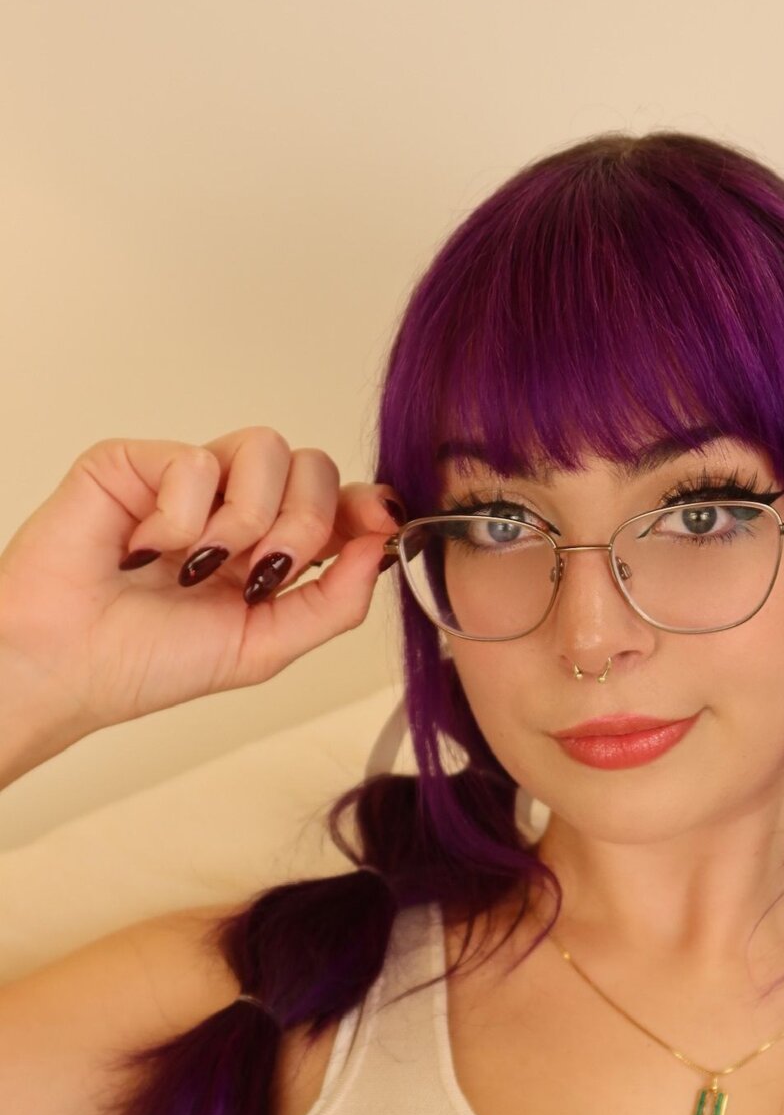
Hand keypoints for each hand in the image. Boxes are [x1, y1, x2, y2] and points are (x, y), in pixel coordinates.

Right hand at [0, 428, 404, 742]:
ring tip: (198, 566)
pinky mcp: (137, 459)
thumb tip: (384, 546)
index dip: (364, 506)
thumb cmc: (150, 662)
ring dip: (244, 520)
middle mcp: (234, 505)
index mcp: (269, 547)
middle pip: (313, 465)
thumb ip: (335, 601)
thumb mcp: (265, 646)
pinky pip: (197, 461)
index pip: (338, 500)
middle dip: (304, 524)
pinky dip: (181, 518)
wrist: (69, 665)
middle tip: (260, 573)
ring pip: (266, 448)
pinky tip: (145, 548)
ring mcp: (187, 479)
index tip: (380, 522)